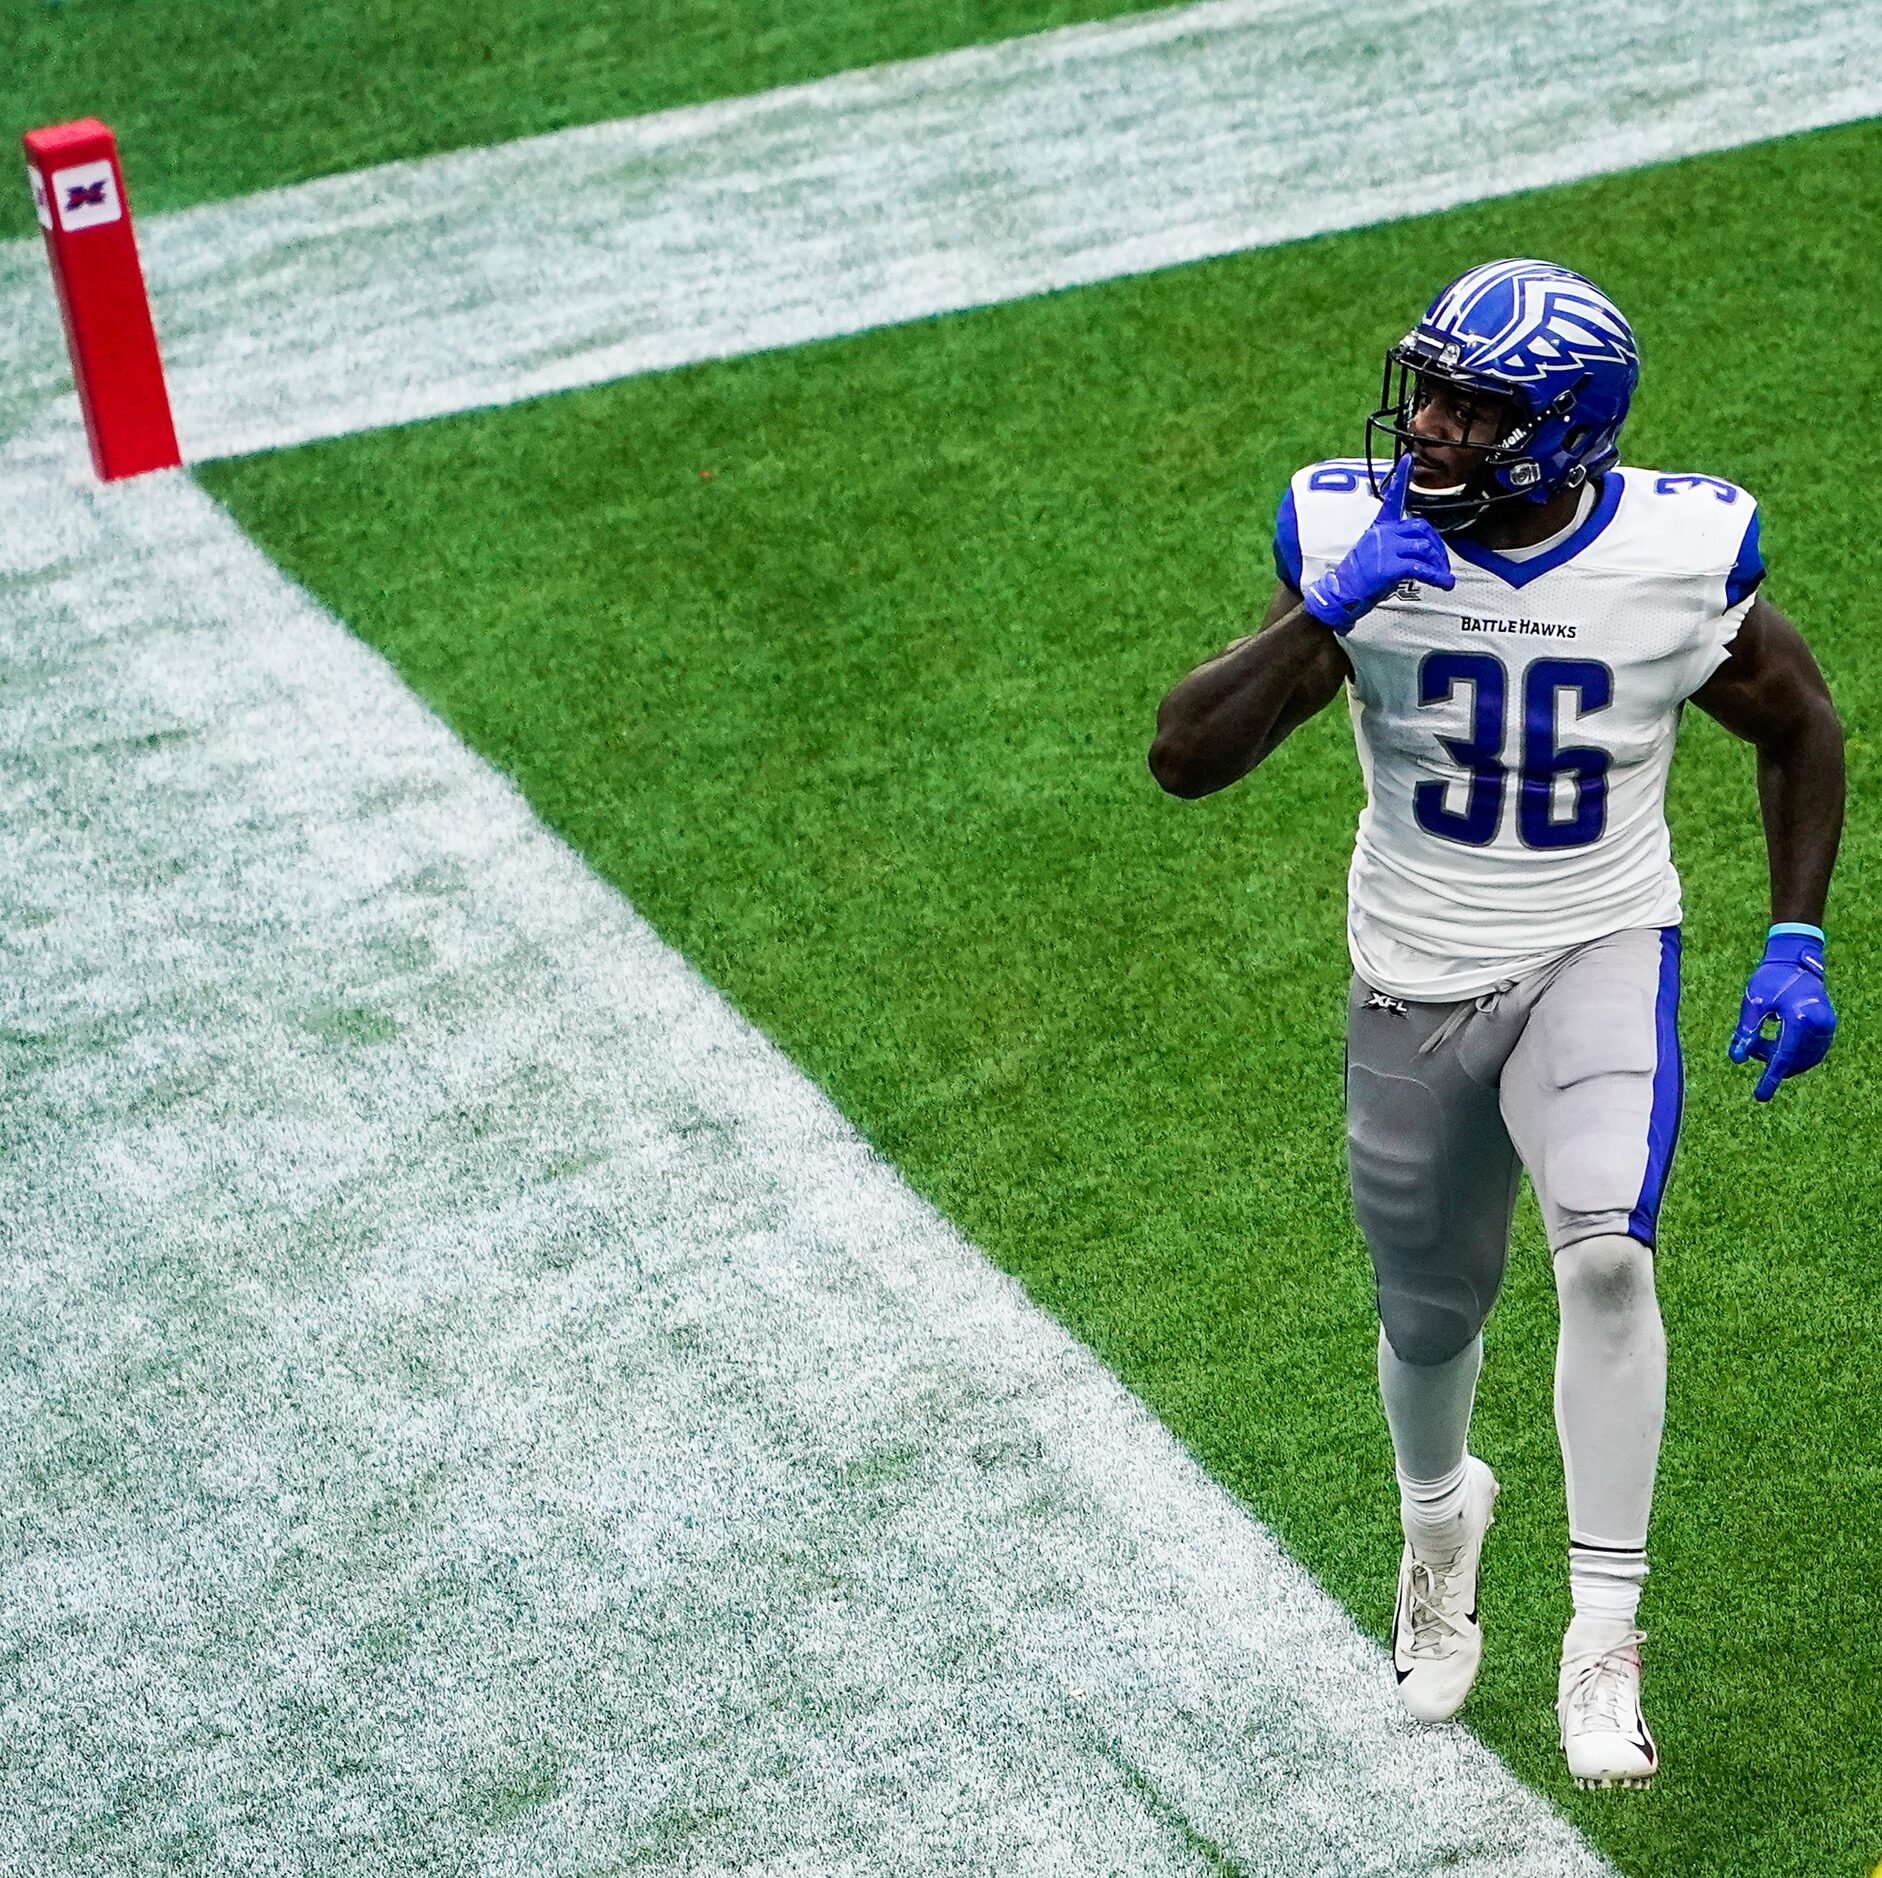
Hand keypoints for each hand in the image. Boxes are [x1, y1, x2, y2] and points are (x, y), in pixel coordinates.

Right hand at [1301, 456, 1454, 634]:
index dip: (1401, 478)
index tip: (1408, 458)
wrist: (1339, 595)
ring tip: (1442, 577)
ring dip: (1438, 564)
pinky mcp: (1389, 567)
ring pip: (1424, 547)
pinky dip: (1437, 577)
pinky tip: (1444, 584)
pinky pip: (1421, 568)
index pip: (1392, 499)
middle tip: (1441, 564)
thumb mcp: (1376, 553)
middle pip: (1422, 528)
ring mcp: (1385, 549)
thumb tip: (1423, 552)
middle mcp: (1383, 534)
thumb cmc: (1359, 578)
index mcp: (1379, 528)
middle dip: (1437, 547)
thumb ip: (1397, 546)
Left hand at [1730, 927, 1836, 1101]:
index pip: (1783, 1057)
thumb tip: (1737, 1059)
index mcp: (1800, 1018)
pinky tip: (1775, 1043)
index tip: (1760, 1096)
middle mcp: (1819, 1025)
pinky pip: (1810, 1051)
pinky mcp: (1827, 1028)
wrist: (1795, 960)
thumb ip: (1745, 1031)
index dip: (1770, 1077)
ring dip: (1781, 1057)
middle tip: (1752, 1046)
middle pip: (1793, 1059)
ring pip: (1802, 1058)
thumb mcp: (1753, 1002)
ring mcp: (1827, 1027)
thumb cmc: (1770, 979)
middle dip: (1770, 1059)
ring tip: (1762, 1041)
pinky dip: (1792, 1053)